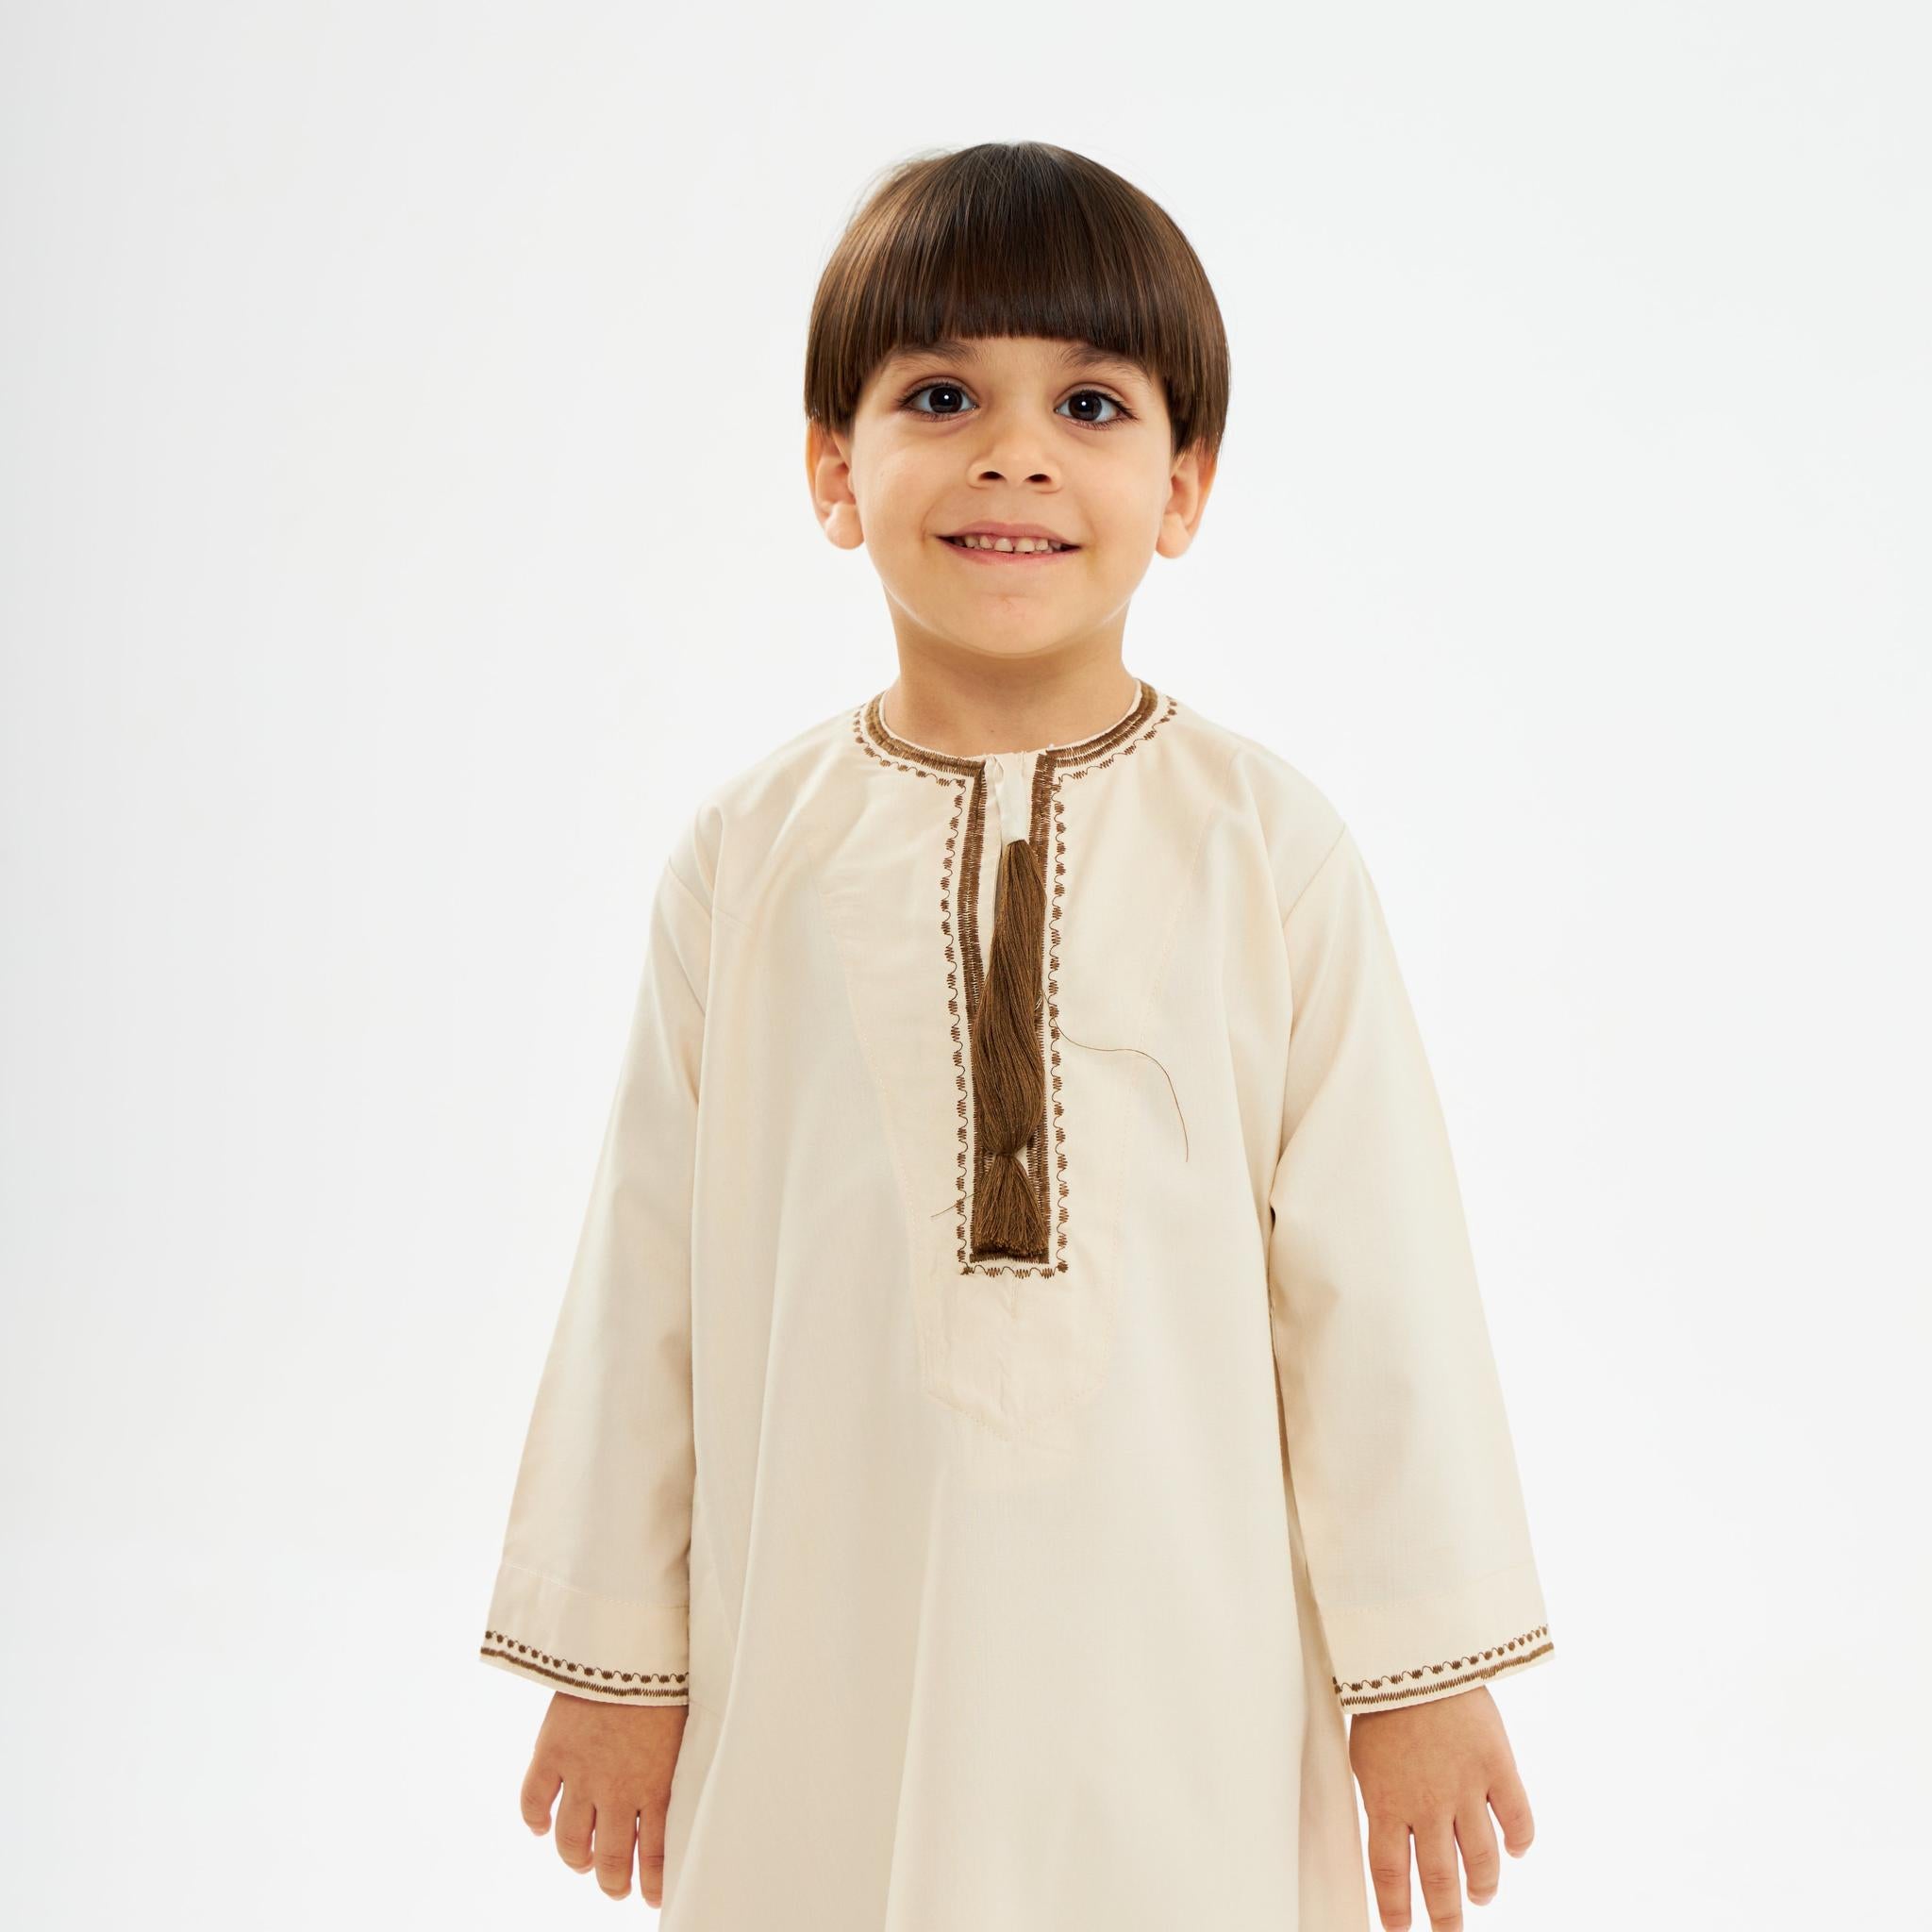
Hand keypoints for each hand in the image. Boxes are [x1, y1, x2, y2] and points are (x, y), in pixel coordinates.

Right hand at [519, 1692, 688, 1906]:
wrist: (631, 1642)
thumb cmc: (671, 1678)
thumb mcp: (688, 1729)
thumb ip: (678, 1767)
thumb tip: (689, 1789)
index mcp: (658, 1784)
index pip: (654, 1854)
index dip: (650, 1883)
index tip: (650, 1896)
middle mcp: (617, 1789)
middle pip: (608, 1858)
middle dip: (612, 1882)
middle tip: (615, 1887)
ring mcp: (581, 1773)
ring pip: (571, 1840)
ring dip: (576, 1860)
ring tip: (582, 1863)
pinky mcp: (552, 1752)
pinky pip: (534, 1801)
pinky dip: (534, 1821)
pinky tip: (541, 1829)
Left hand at [1348, 1686, 1534, 1929]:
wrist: (1414, 1653)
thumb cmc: (1382, 1698)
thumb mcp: (1365, 1755)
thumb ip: (1381, 1796)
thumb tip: (1390, 1830)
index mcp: (1385, 1802)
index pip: (1389, 1875)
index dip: (1397, 1910)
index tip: (1401, 1931)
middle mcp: (1426, 1806)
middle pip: (1438, 1880)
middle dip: (1444, 1915)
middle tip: (1448, 1931)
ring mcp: (1465, 1789)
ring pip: (1481, 1860)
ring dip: (1483, 1885)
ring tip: (1481, 1895)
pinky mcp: (1497, 1767)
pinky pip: (1517, 1818)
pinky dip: (1520, 1841)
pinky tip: (1517, 1851)